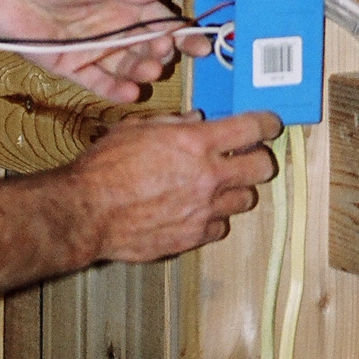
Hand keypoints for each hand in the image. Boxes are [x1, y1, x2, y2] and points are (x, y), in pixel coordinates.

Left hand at [0, 0, 211, 101]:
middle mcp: (112, 25)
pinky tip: (130, 92)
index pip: (160, 17)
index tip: (201, 45)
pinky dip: (116, 89)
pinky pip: (100, 82)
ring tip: (148, 73)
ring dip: (142, 71)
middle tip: (164, 55)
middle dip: (162, 53)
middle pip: (149, 46)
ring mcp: (93, 48)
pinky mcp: (72, 66)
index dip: (182, 32)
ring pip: (128, 66)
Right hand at [68, 109, 281, 260]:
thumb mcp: (137, 128)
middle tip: (248, 156)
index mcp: (194, 143)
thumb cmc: (105, 167)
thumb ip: (172, 122)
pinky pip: (220, 226)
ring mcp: (204, 210)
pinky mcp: (194, 237)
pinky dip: (215, 217)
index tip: (270, 123)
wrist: (89, 211)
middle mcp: (207, 177)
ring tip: (218, 185)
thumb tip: (196, 120)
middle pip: (262, 168)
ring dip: (236, 189)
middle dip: (259, 159)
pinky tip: (197, 209)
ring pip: (246, 200)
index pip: (250, 129)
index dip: (267, 123)